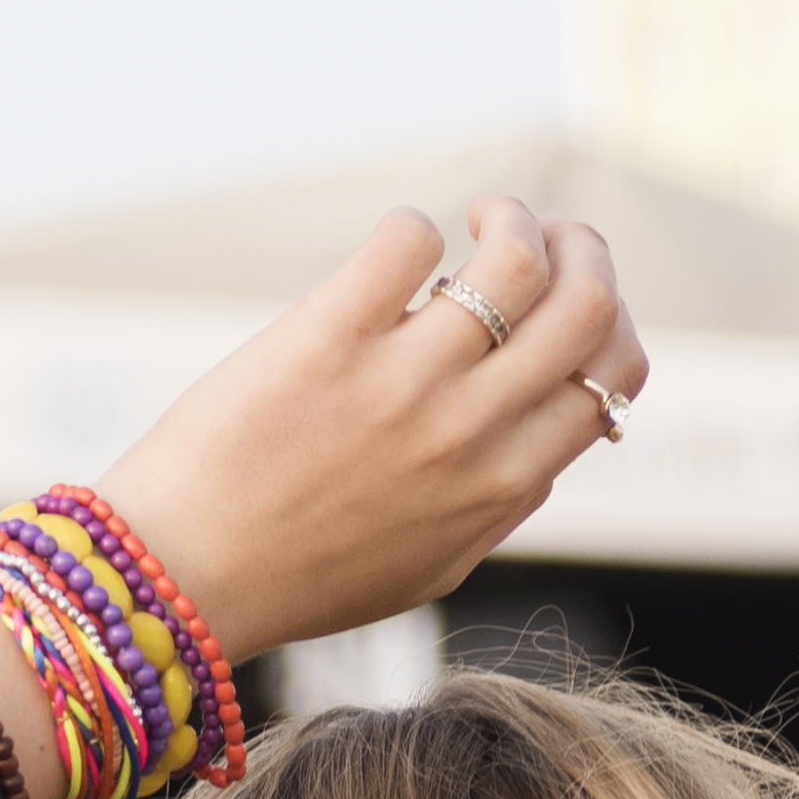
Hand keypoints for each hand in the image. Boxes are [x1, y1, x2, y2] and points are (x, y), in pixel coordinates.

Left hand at [95, 201, 651, 656]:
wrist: (183, 581)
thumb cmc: (301, 576)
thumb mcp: (430, 564)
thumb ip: (498, 508)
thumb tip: (544, 449)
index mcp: (505, 484)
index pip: (615, 374)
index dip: (612, 318)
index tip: (569, 299)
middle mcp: (470, 431)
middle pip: (591, 302)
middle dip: (582, 246)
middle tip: (539, 234)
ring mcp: (403, 383)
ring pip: (519, 257)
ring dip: (512, 216)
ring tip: (479, 219)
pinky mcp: (328, 338)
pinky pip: (409, 239)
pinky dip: (416, 227)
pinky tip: (394, 252)